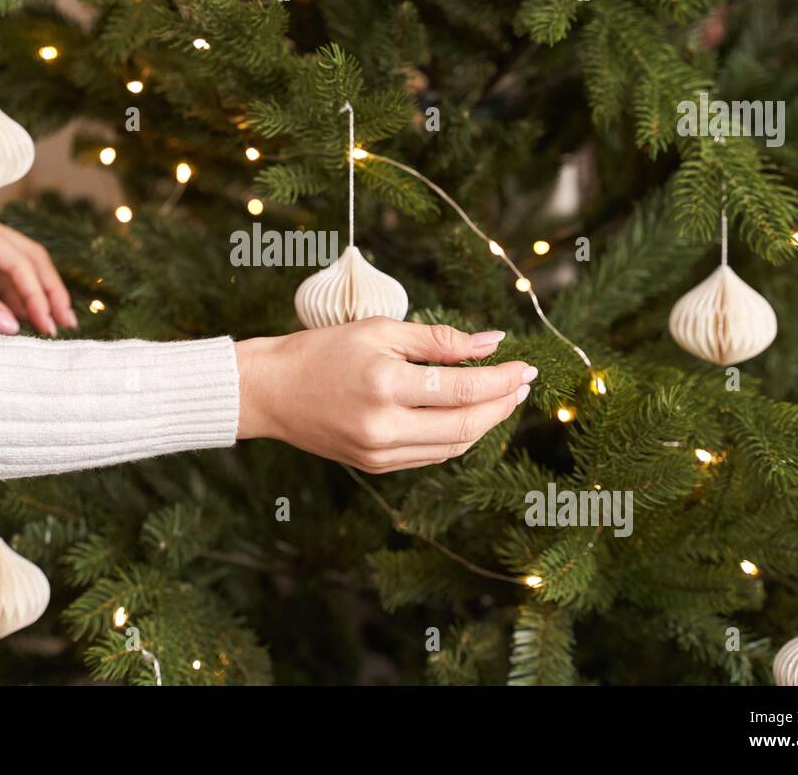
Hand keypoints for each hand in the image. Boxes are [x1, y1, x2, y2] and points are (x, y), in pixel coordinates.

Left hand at [0, 204, 77, 334]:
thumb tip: (11, 326)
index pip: (19, 262)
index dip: (37, 295)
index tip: (48, 325)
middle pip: (30, 259)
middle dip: (49, 291)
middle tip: (66, 324)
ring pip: (18, 267)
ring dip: (34, 294)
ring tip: (51, 324)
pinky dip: (12, 295)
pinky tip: (22, 317)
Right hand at [235, 318, 535, 471]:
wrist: (271, 392)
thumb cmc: (322, 351)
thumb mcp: (379, 330)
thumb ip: (438, 340)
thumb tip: (491, 344)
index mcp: (385, 384)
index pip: (462, 389)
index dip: (502, 380)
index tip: (526, 367)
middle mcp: (384, 426)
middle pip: (465, 425)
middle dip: (501, 405)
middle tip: (522, 384)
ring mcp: (379, 452)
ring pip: (453, 446)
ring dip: (484, 423)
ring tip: (501, 398)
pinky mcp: (376, 466)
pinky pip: (431, 455)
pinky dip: (457, 437)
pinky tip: (467, 415)